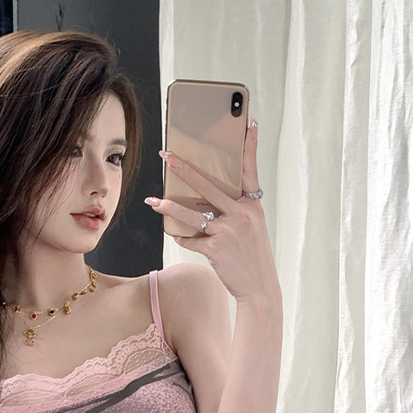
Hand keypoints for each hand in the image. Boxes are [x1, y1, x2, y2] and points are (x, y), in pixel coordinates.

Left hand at [145, 118, 278, 303]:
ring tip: (153, 200)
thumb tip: (205, 202)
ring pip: (191, 213)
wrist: (260, 288)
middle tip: (166, 156)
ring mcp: (228, 231)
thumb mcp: (252, 228)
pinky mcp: (216, 248)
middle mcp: (242, 214)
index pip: (250, 171)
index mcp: (253, 206)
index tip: (249, 124)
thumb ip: (235, 211)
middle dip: (183, 169)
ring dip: (168, 206)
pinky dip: (183, 237)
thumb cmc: (253, 257)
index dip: (250, 147)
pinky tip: (177, 235)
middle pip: (207, 185)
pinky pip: (191, 238)